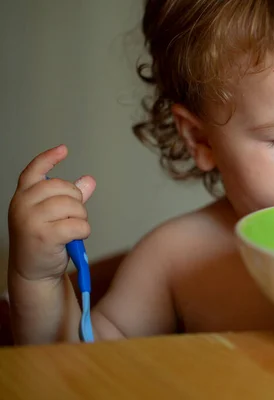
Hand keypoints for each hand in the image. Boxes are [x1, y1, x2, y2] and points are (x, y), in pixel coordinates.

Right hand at [8, 145, 95, 280]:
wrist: (33, 272)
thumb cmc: (44, 241)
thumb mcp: (54, 216)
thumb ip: (69, 197)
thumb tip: (88, 180)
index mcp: (23, 196)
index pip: (34, 171)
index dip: (49, 158)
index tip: (63, 149)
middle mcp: (23, 204)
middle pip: (65, 188)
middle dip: (77, 202)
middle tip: (71, 218)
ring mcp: (31, 219)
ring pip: (74, 206)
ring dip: (81, 218)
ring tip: (71, 229)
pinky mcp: (44, 235)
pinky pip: (79, 224)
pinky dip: (83, 231)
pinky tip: (75, 238)